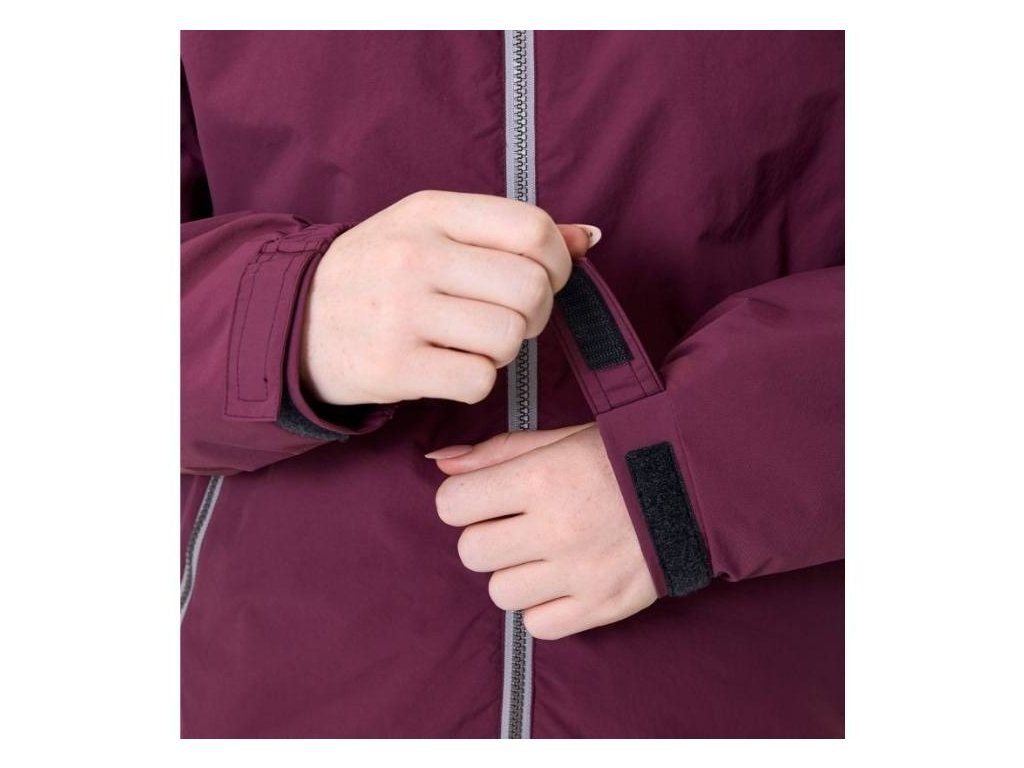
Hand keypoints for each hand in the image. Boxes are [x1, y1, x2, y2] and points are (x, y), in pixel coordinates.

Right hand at [301, 190, 598, 404]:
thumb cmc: (378, 273)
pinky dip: (477, 381)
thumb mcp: (431, 230)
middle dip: (535, 313)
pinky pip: (479, 381)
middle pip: (531, 289)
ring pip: (509, 338)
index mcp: (430, 212)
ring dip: (505, 349)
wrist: (294, 321)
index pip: (532, 229)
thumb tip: (591, 238)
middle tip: (509, 318)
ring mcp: (401, 313)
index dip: (558, 261)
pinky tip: (451, 366)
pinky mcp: (393, 367)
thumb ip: (508, 232)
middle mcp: (415, 256)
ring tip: (474, 341)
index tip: (544, 278)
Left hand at [430, 424, 656, 639]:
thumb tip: (439, 464)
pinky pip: (538, 626)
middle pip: (471, 552)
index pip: (452, 504)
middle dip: (486, 537)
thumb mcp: (559, 440)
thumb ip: (496, 453)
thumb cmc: (622, 455)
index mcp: (542, 477)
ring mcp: (580, 572)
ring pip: (499, 593)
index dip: (463, 501)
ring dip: (514, 574)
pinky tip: (562, 580)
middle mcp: (557, 528)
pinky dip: (543, 607)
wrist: (699, 484)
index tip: (485, 498)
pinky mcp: (603, 606)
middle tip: (517, 526)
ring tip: (544, 553)